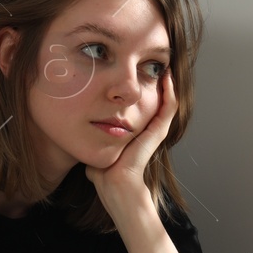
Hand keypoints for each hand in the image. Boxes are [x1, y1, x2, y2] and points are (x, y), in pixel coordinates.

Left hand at [85, 69, 175, 214]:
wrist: (115, 187)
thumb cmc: (104, 175)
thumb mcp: (98, 150)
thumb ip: (93, 142)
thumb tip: (82, 138)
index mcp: (135, 134)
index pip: (141, 108)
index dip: (140, 92)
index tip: (134, 76)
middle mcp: (147, 131)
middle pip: (155, 101)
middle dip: (155, 83)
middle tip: (154, 66)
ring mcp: (155, 131)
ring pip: (167, 101)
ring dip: (167, 84)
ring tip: (165, 66)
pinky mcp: (158, 131)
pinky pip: (169, 107)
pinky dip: (170, 92)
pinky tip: (167, 78)